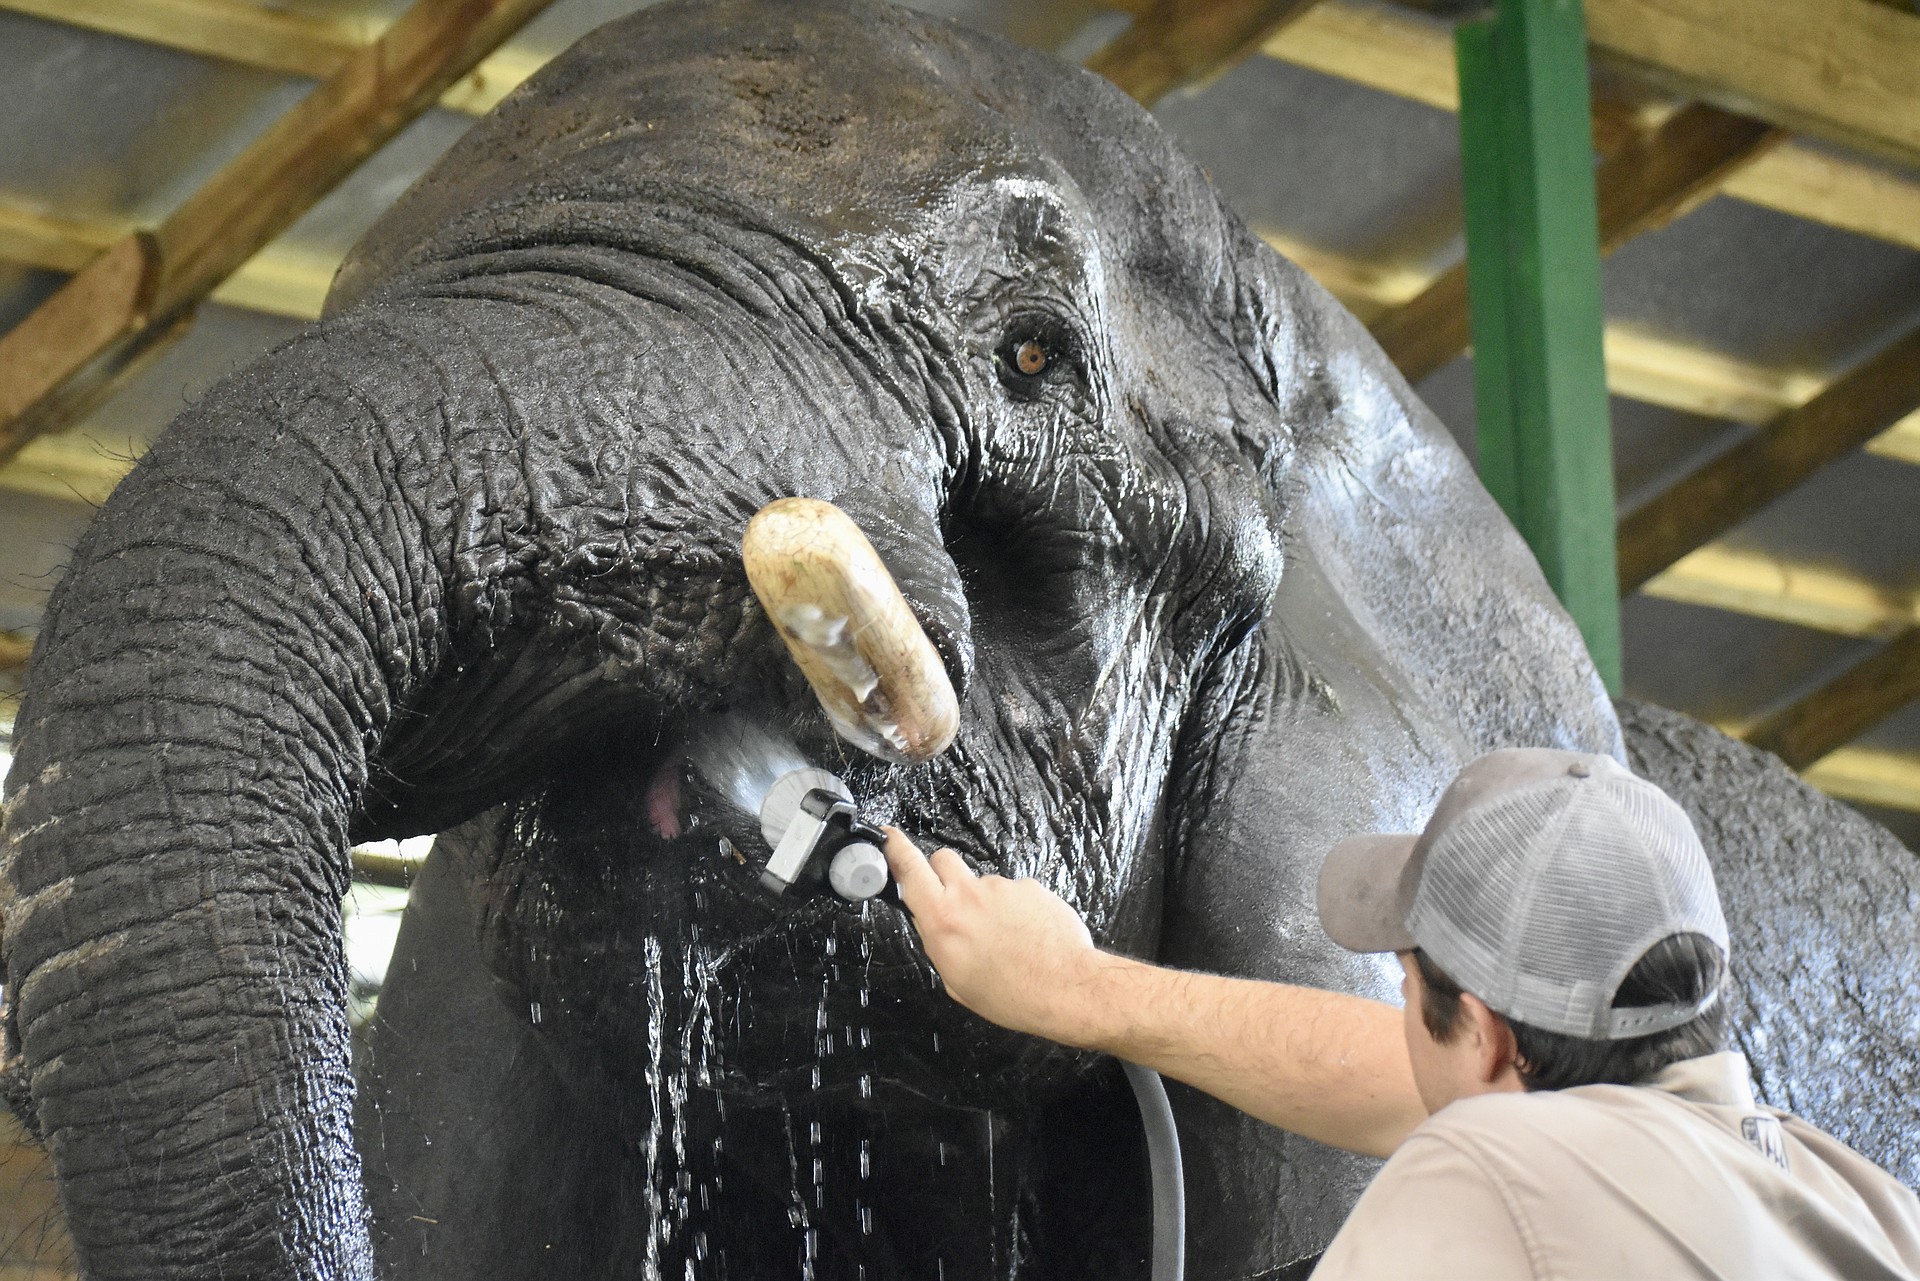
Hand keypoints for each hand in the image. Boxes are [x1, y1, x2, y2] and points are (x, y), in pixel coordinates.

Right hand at [881, 828, 1113, 1046]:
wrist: (1066, 987)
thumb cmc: (1012, 994)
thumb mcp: (955, 979)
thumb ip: (937, 942)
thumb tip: (929, 922)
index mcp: (943, 919)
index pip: (910, 868)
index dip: (894, 848)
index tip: (888, 837)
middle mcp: (970, 895)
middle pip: (943, 860)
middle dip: (942, 875)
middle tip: (952, 902)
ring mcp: (1003, 887)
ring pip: (982, 882)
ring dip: (985, 901)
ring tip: (1004, 936)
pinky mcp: (1030, 886)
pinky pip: (1013, 891)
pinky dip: (1015, 907)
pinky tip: (1026, 934)